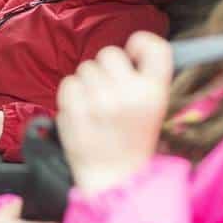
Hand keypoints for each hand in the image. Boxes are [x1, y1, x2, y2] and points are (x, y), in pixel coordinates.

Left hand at [57, 31, 173, 193]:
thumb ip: (145, 77)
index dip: (140, 43)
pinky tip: (82, 111)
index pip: (154, 46)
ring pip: (85, 67)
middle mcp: (129, 93)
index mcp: (155, 92)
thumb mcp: (155, 108)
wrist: (115, 179)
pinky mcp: (75, 110)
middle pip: (109, 53)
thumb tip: (129, 47)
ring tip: (97, 107)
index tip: (133, 55)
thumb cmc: (132, 140)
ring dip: (88, 82)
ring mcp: (100, 101)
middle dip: (107, 69)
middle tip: (111, 93)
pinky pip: (68, 83)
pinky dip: (71, 94)